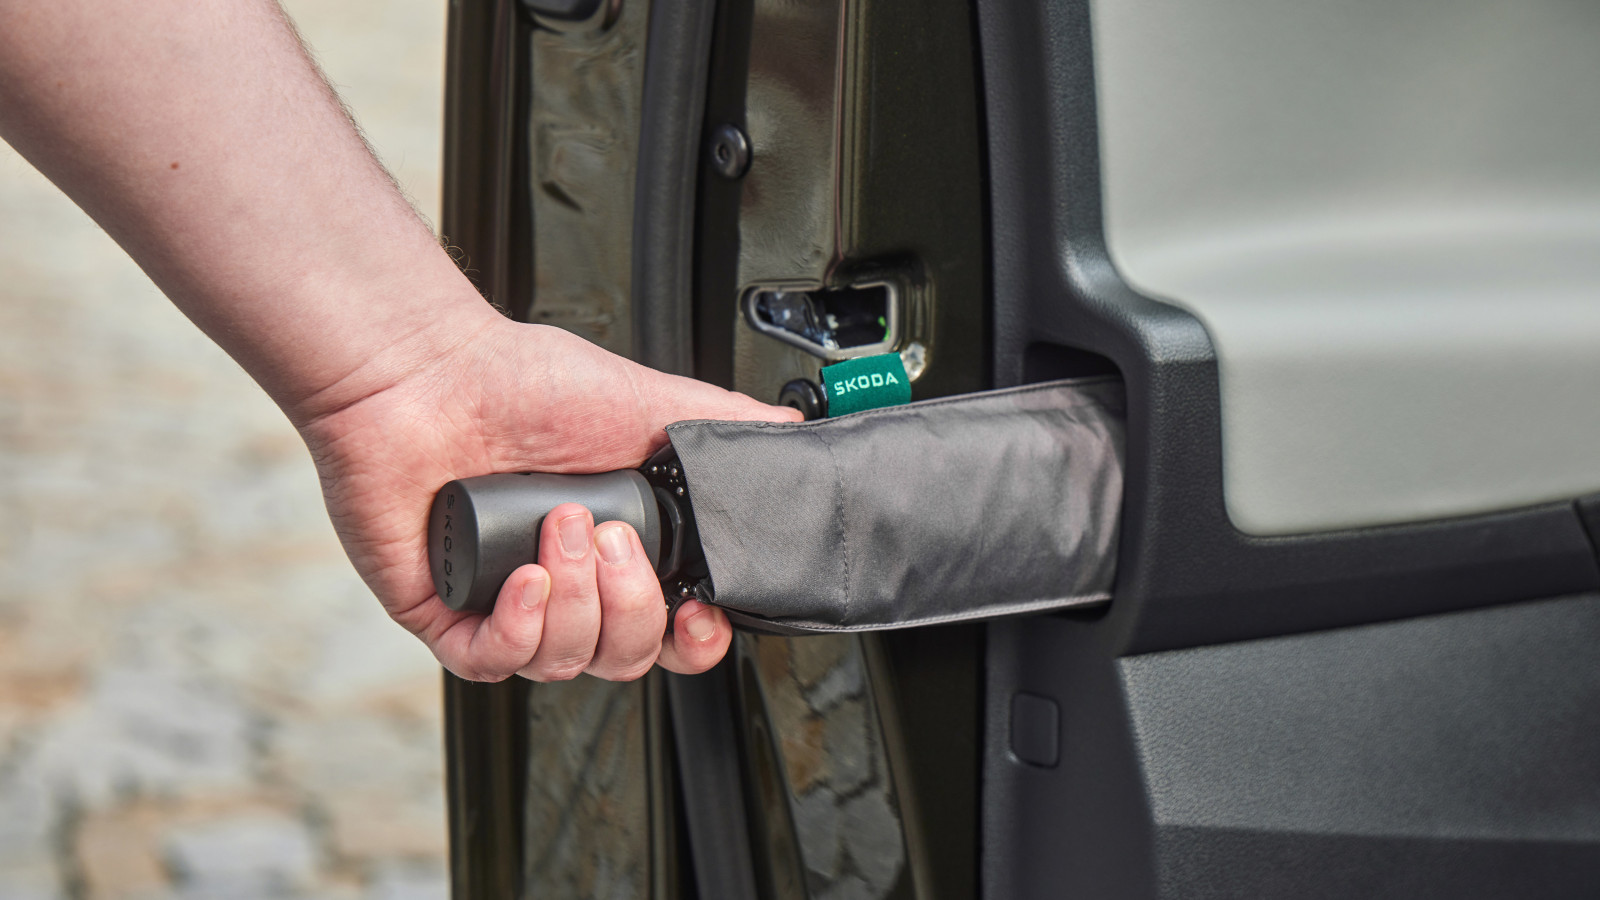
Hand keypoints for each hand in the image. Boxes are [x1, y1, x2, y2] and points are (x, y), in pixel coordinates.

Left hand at [298, 312, 798, 682]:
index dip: (692, 640)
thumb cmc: (518, 381)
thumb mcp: (645, 402)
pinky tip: (524, 577)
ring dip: (576, 602)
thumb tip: (789, 434)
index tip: (698, 615)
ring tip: (558, 529)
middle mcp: (566, 583)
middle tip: (610, 537)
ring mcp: (505, 602)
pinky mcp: (445, 614)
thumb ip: (721, 426)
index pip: (669, 631)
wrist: (427, 372)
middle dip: (630, 606)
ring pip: (566, 663)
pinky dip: (520, 629)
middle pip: (626, 658)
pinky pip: (494, 664)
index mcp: (616, 549)